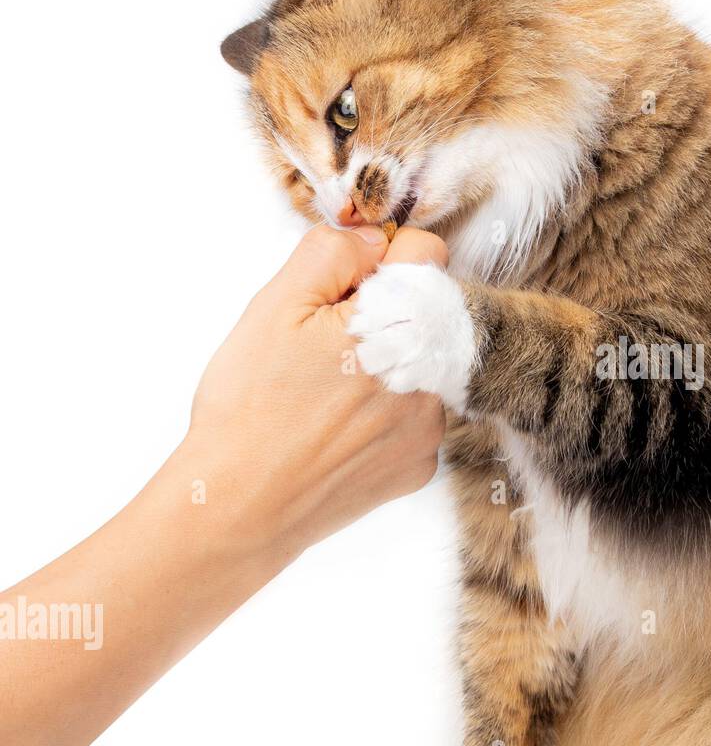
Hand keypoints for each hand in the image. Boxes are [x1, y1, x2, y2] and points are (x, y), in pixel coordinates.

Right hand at [183, 224, 448, 560]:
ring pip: (415, 368)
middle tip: (319, 350)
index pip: (425, 254)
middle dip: (378, 318)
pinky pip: (410, 420)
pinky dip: (379, 418)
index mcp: (405, 321)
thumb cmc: (250, 404)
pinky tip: (333, 431)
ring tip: (320, 396)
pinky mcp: (420, 465)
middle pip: (421, 313)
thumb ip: (334, 254)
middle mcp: (434, 371)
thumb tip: (375, 240)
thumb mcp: (277, 304)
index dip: (378, 260)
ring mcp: (432, 425)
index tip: (343, 287)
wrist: (241, 505)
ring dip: (382, 369)